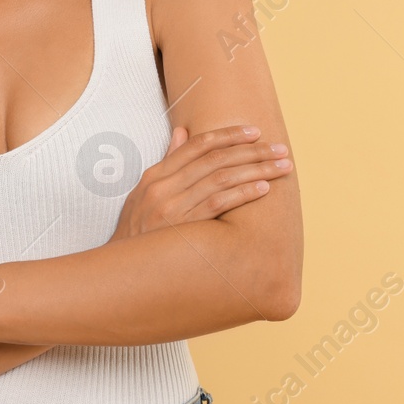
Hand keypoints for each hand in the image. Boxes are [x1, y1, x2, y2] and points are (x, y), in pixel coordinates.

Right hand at [109, 124, 292, 240]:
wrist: (121, 271)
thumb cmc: (137, 233)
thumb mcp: (144, 194)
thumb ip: (167, 163)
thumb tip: (182, 132)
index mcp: (155, 176)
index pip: (197, 145)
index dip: (228, 135)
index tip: (254, 132)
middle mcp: (163, 187)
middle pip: (215, 158)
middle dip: (251, 151)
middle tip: (280, 148)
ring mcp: (173, 207)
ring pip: (222, 178)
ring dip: (256, 169)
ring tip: (282, 167)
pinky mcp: (184, 229)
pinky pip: (219, 204)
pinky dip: (243, 193)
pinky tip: (264, 188)